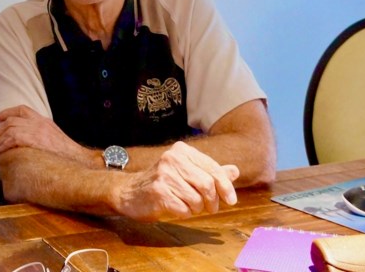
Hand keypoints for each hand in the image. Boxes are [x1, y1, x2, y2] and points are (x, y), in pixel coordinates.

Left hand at [0, 105, 88, 162]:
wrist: (77, 159)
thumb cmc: (66, 154)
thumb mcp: (55, 138)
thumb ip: (42, 135)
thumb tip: (28, 143)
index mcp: (44, 121)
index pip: (22, 110)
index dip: (7, 112)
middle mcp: (38, 123)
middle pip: (11, 121)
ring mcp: (35, 130)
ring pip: (8, 130)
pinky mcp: (32, 140)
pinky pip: (10, 139)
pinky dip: (2, 146)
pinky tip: (0, 154)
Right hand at [113, 141, 239, 221]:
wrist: (129, 192)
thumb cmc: (163, 182)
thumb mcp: (187, 172)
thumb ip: (210, 172)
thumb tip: (235, 171)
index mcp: (182, 151)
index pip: (213, 168)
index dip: (226, 186)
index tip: (231, 200)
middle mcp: (173, 159)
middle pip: (208, 184)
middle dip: (213, 201)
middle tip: (210, 208)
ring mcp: (164, 175)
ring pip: (197, 199)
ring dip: (197, 209)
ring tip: (189, 206)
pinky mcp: (158, 192)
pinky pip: (184, 209)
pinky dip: (185, 213)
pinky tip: (176, 208)